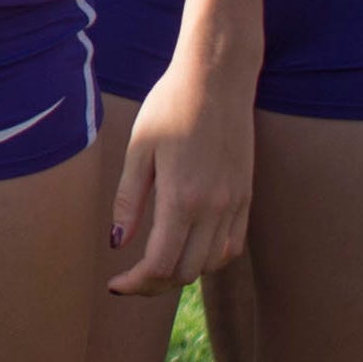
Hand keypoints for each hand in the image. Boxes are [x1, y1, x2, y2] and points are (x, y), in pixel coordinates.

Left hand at [106, 53, 246, 292]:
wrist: (217, 77)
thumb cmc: (170, 106)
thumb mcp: (139, 149)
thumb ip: (129, 200)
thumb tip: (118, 244)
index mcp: (182, 197)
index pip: (161, 265)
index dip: (136, 283)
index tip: (115, 283)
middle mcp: (214, 207)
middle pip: (186, 273)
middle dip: (154, 284)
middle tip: (130, 277)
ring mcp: (236, 203)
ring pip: (211, 264)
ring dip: (182, 272)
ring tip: (155, 263)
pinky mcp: (247, 195)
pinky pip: (232, 245)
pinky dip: (210, 257)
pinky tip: (188, 248)